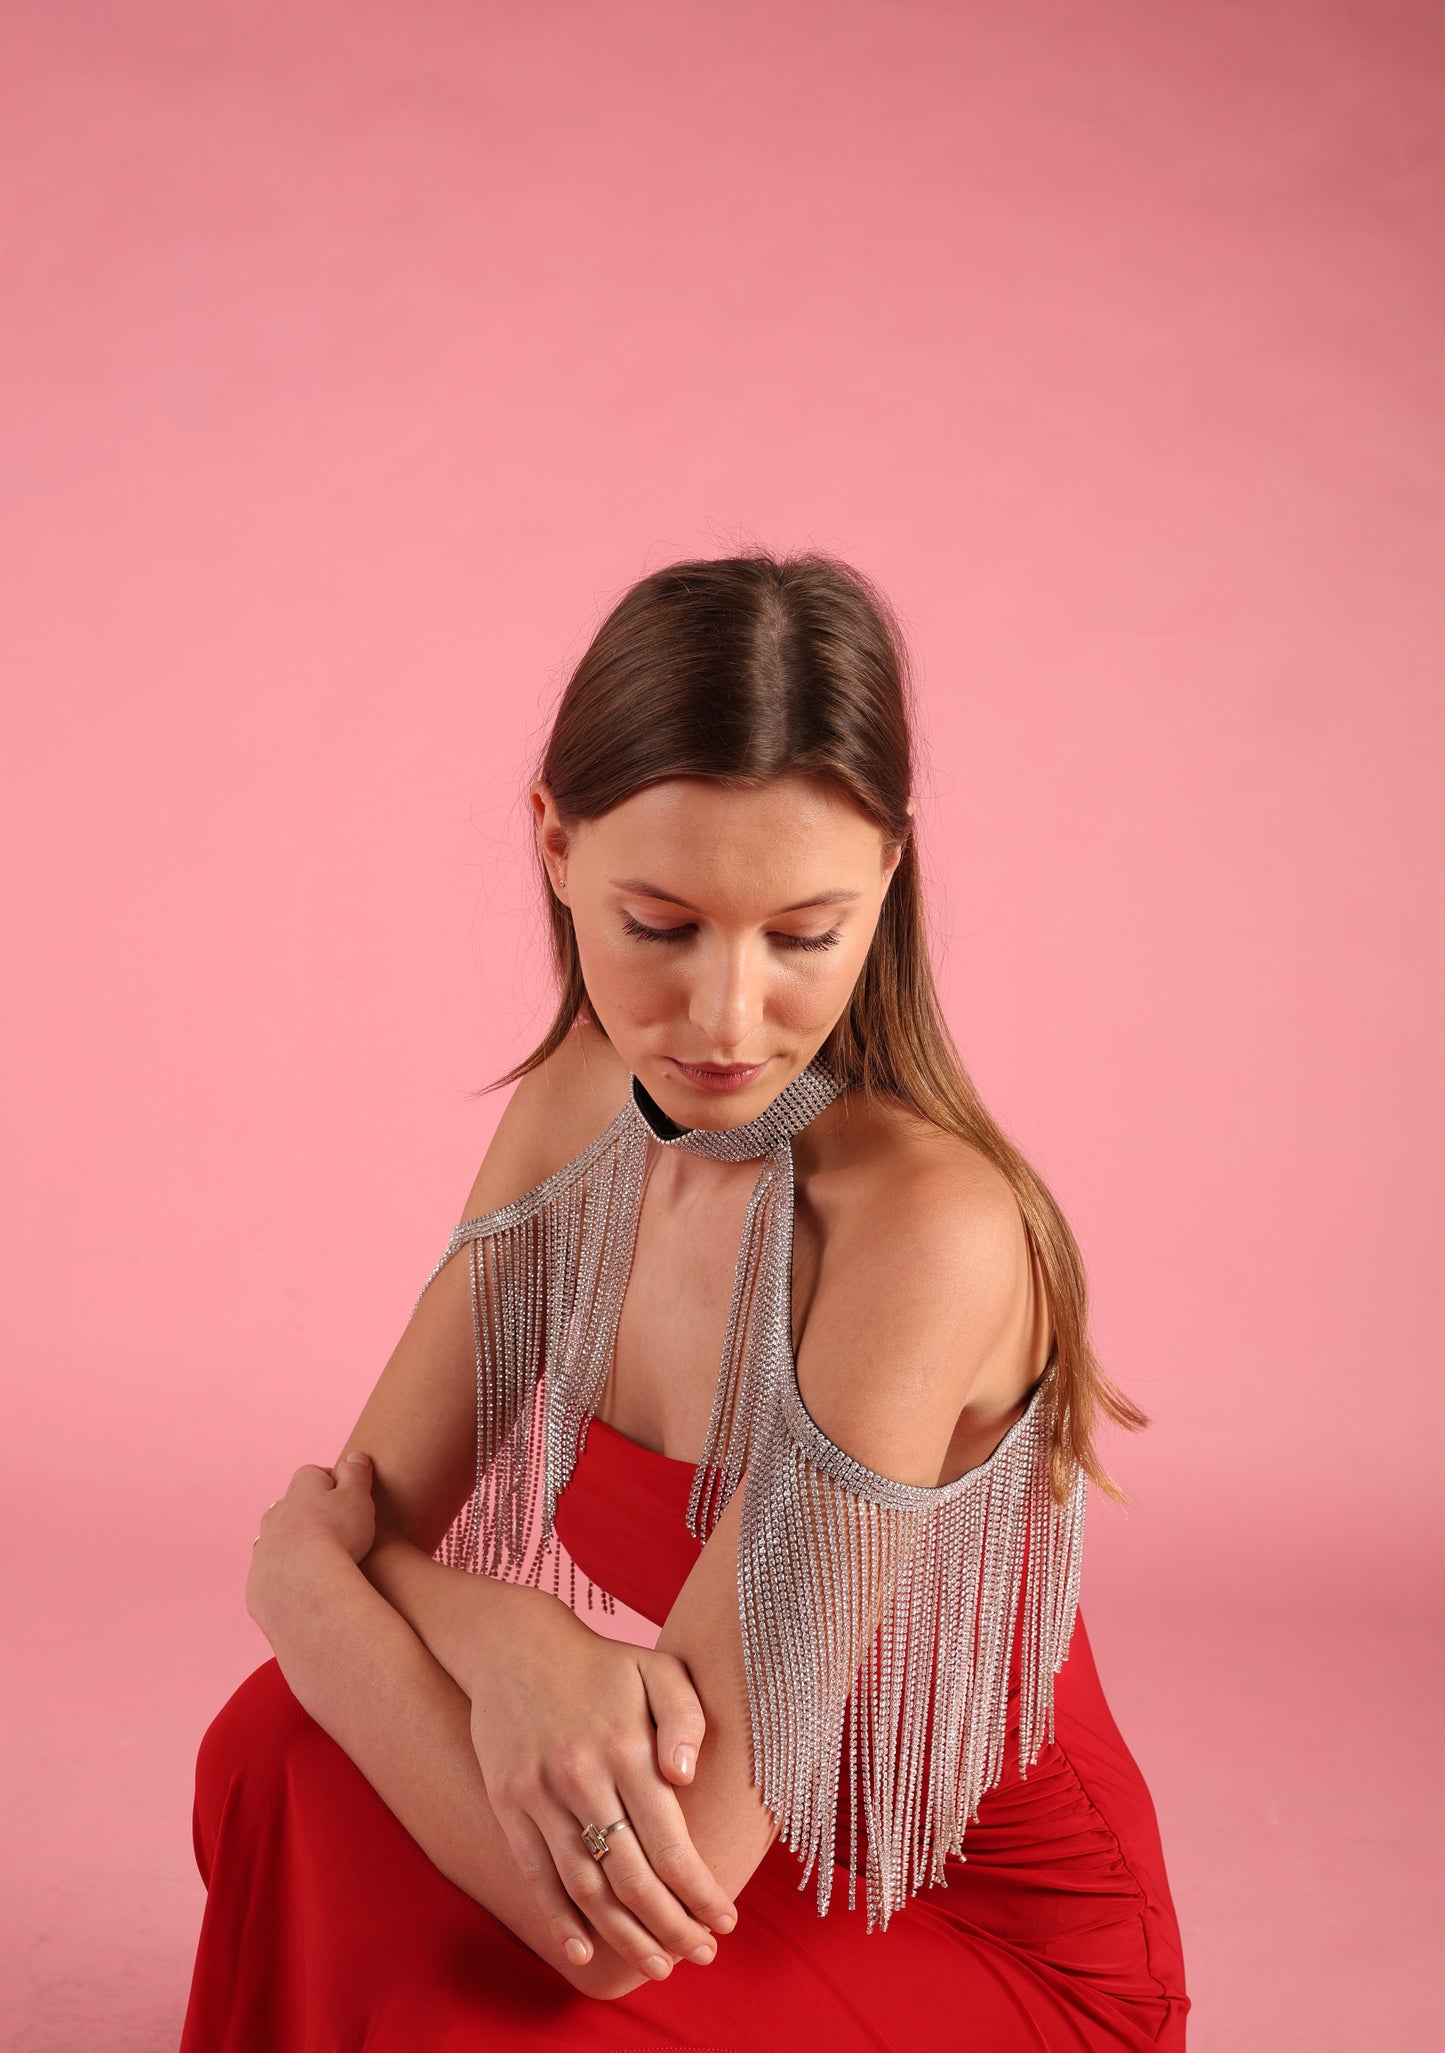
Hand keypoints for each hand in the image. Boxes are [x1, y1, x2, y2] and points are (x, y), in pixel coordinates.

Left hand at [246, 1453, 377, 1625]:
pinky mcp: (257, 1582)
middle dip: (309, 1515)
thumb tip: (354, 1456)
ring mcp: (264, 1548)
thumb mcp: (357, 1496)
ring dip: (294, 1546)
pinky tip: (304, 1587)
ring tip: (318, 1561)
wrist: (306, 1586)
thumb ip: (356, 1474)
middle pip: (291, 1507)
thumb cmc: (337, 1534)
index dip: (330, 1483)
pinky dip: (286, 1577)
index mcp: (300, 1490)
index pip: (312, 1474)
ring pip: (277, 1540)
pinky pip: (271, 1574)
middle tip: (334, 1530)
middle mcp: (276, 1515)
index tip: (346, 1495)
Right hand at [465, 1588, 737, 1981]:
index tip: (725, 1922)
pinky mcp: (507, 1803)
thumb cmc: (602, 1663)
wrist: (515, 1644)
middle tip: (699, 1955)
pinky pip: (535, 1874)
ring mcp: (539, 1793)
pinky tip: (585, 1949)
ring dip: (624, 1935)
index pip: (670, 1843)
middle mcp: (582, 1775)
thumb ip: (686, 1718)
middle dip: (671, 1926)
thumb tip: (688, 1779)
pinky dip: (559, 1918)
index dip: (700, 1892)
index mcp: (627, 1746)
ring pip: (585, 1886)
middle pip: (631, 1877)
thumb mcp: (658, 1668)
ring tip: (656, 1964)